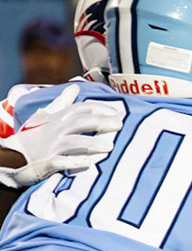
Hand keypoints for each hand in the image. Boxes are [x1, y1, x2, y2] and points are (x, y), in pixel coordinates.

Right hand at [0, 84, 121, 188]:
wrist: (13, 155)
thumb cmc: (37, 136)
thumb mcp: (48, 117)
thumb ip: (63, 103)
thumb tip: (76, 86)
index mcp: (58, 119)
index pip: (80, 109)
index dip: (100, 108)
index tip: (118, 111)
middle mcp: (56, 131)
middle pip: (79, 122)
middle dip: (100, 121)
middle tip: (120, 124)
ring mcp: (51, 147)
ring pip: (72, 142)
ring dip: (91, 143)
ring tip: (109, 146)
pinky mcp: (47, 163)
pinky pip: (60, 162)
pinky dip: (73, 162)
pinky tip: (89, 163)